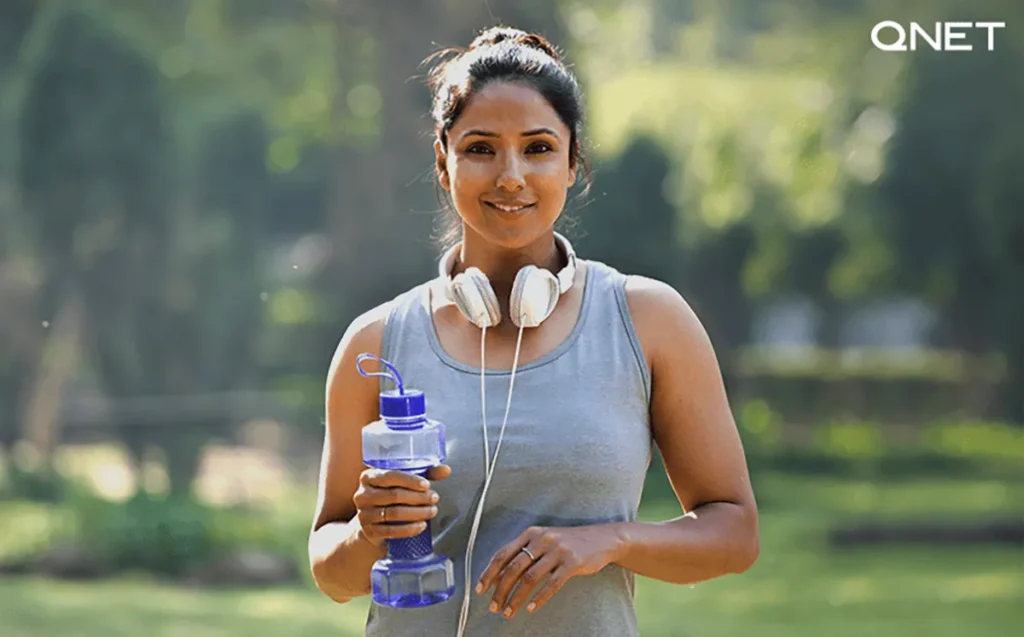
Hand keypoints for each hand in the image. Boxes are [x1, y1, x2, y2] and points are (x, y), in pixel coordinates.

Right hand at [352, 464, 450, 547]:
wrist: (371, 523)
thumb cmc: (390, 496)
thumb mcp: (404, 482)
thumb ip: (425, 474)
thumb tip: (446, 470)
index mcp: (368, 477)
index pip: (390, 476)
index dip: (410, 480)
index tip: (427, 485)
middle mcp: (362, 494)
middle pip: (394, 495)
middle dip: (418, 498)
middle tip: (434, 499)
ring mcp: (364, 514)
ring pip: (394, 513)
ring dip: (417, 513)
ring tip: (431, 511)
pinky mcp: (369, 531)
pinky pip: (391, 531)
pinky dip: (409, 529)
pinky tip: (421, 526)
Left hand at [476, 524, 624, 618]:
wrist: (602, 539)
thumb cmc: (568, 543)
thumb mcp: (544, 541)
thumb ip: (524, 553)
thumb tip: (499, 576)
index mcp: (531, 533)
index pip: (503, 554)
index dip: (489, 573)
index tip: (480, 589)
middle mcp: (542, 539)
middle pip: (513, 568)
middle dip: (500, 590)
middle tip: (494, 606)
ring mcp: (558, 550)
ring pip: (530, 579)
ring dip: (516, 598)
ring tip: (509, 612)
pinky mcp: (572, 563)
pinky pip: (552, 584)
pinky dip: (539, 598)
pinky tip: (531, 608)